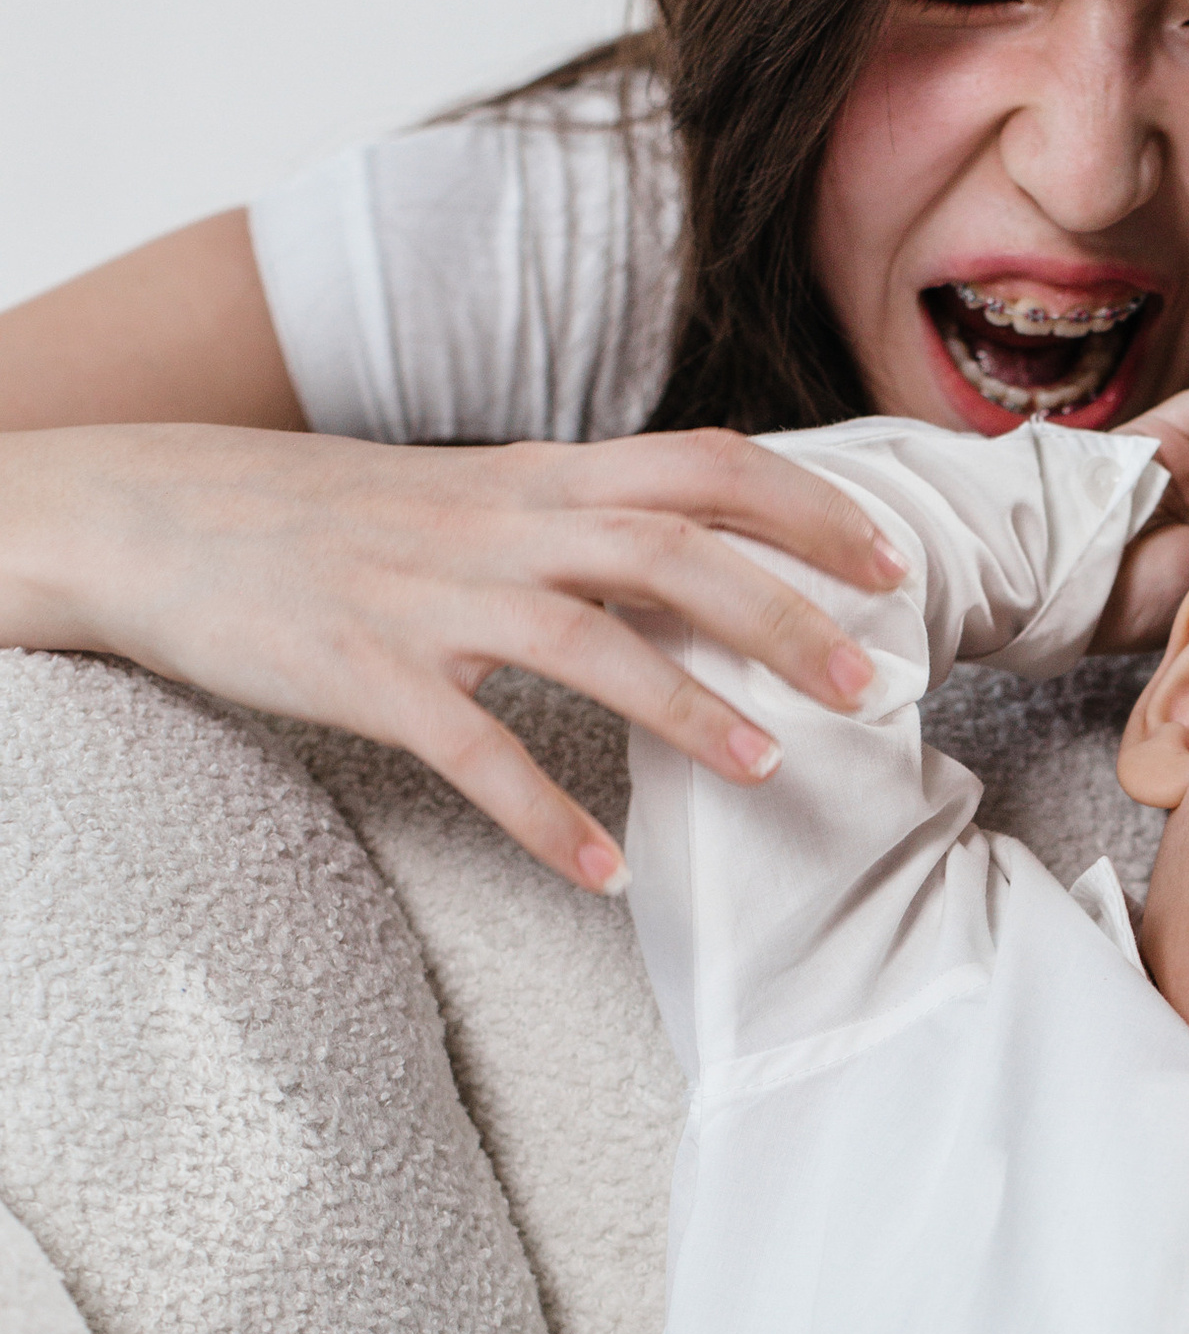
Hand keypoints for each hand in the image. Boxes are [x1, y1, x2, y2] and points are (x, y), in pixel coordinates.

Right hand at [3, 418, 907, 888]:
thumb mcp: (464, 491)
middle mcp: (495, 523)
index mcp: (531, 476)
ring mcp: (428, 596)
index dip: (809, 507)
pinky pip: (470, 749)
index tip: (893, 561)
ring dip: (690, 705)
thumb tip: (691, 546)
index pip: (703, 464)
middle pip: (674, 548)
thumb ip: (573, 514)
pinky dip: (541, 812)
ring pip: (588, 640)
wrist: (149, 511)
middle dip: (788, 614)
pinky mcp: (362, 670)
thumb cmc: (323, 516)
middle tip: (878, 683)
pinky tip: (601, 870)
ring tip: (772, 770)